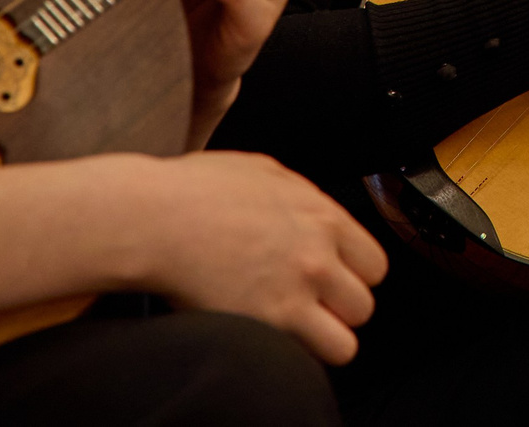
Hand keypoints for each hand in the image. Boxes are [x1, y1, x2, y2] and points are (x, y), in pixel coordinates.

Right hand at [137, 151, 389, 364]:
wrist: (154, 217)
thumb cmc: (194, 191)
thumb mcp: (263, 171)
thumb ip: (298, 194)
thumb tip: (310, 208)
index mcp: (321, 215)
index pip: (374, 264)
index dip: (352, 279)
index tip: (333, 284)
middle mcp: (318, 254)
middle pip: (363, 305)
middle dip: (338, 312)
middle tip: (308, 309)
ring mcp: (297, 290)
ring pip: (346, 341)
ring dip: (322, 340)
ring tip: (292, 331)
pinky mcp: (270, 321)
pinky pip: (310, 357)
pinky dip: (295, 356)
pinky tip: (270, 339)